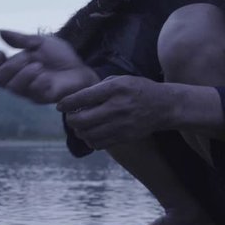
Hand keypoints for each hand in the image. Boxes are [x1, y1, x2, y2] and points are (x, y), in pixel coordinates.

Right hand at [0, 30, 98, 103]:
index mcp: (15, 68)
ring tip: (39, 65)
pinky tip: (47, 76)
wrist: (80, 68)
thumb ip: (20, 39)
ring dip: (24, 74)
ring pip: (13, 88)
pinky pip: (33, 92)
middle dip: (9, 67)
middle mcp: (18, 81)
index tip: (1, 52)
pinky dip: (38, 82)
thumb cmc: (60, 57)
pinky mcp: (42, 98)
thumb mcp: (39, 42)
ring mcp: (29, 91)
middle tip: (25, 57)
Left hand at [56, 75, 179, 149]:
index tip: (60, 106)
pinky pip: (98, 144)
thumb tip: (75, 99)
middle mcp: (117, 107)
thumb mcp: (120, 80)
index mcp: (115, 89)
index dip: (66, 103)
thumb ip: (98, 88)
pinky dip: (90, 140)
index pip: (82, 98)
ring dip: (79, 131)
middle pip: (81, 120)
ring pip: (87, 134)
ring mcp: (121, 125)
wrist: (164, 106)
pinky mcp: (124, 137)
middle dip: (70, 119)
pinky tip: (91, 133)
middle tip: (70, 116)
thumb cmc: (138, 90)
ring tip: (80, 125)